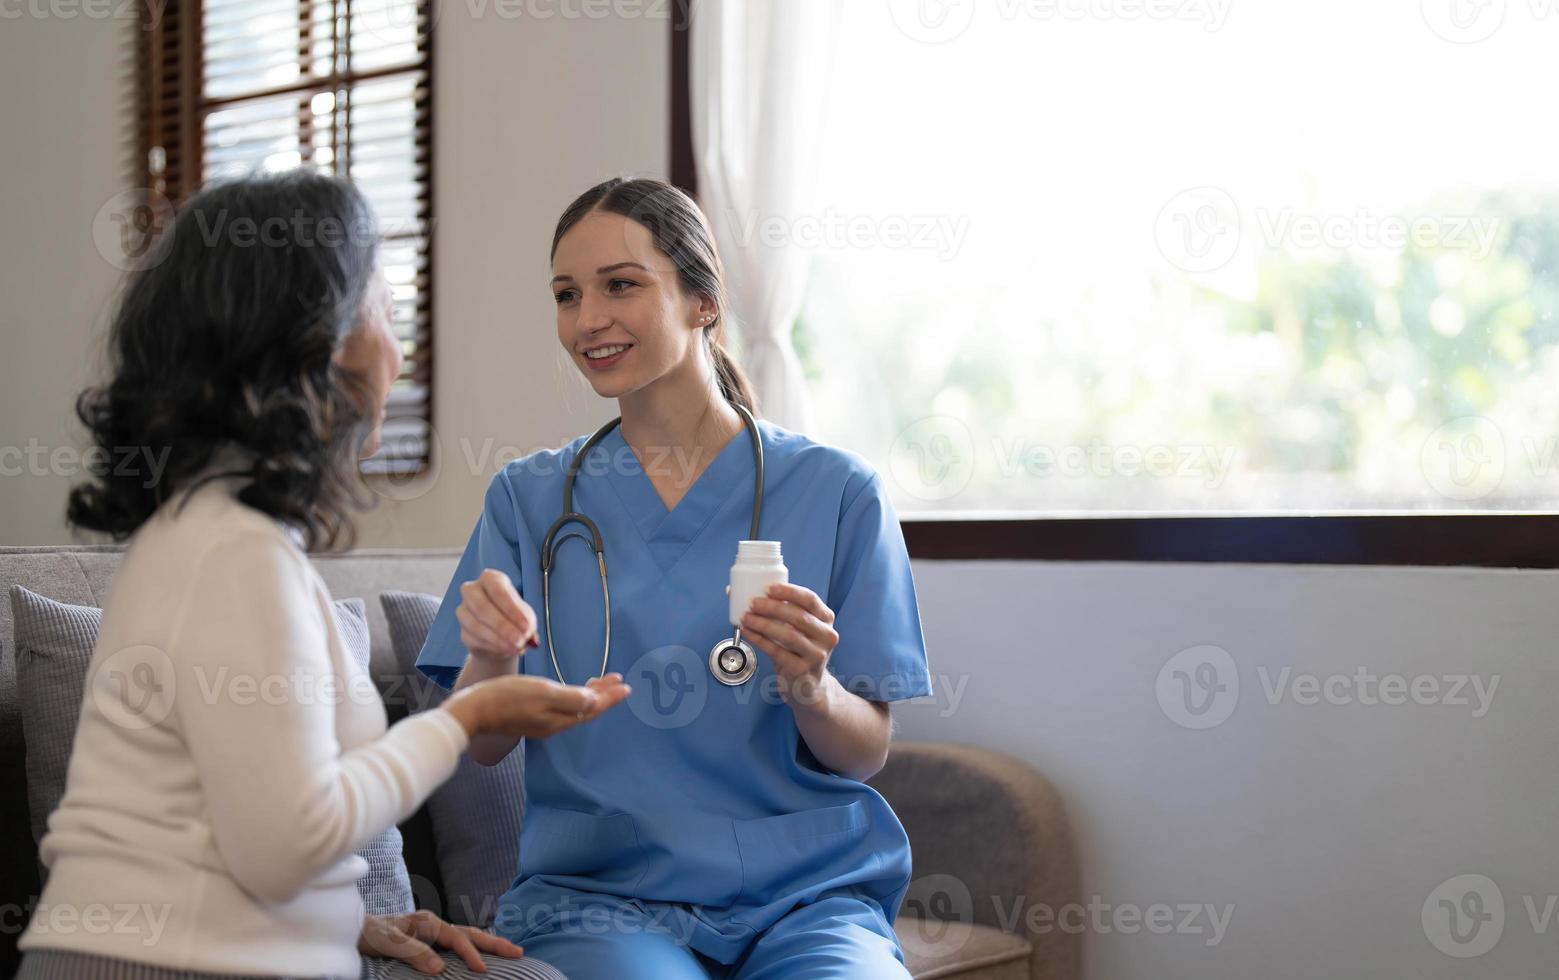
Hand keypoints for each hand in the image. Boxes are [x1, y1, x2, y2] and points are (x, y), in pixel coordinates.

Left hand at [358, 910, 523, 974]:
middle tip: (518, 951)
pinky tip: (480, 955)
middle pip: (470, 932)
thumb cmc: (367, 934)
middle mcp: (432, 924)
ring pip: (466, 936)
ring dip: (488, 943)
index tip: (483, 970)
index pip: (457, 938)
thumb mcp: (387, 943)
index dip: (471, 954)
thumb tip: (440, 968)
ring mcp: (431, 932)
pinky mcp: (427, 941)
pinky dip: (473, 948)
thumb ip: (414, 953)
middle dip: (494, 942)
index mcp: (426, 922)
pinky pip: (456, 943)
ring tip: (509, 950)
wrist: (349, 930)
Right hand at [443, 672, 630, 739]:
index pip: (593, 708)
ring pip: (574, 708)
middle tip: (617, 680)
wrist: (474, 710)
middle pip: (586, 709)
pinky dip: (573, 697)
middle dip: (603, 694)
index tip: (625, 685)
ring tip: (600, 682)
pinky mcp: (530, 717)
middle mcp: (554, 724)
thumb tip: (594, 701)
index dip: (610, 697)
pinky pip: (561, 708)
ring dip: (589, 694)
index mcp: (560, 719)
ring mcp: (542, 722)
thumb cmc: (507, 698)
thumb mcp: (543, 693)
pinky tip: (570, 691)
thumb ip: (572, 698)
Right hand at [457, 569, 537, 660]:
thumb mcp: (526, 618)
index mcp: (491, 579)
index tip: (526, 627)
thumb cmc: (514, 619)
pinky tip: (506, 650)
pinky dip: (492, 646)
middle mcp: (472, 591)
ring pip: (475, 625)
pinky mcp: (462, 632)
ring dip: (498, 639)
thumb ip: (527, 624)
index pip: (498, 590)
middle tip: (520, 640)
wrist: (501, 640)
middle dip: (502, 626)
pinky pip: (474, 639)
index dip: (512, 610)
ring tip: (517, 648)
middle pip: (481, 607)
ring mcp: (463, 611)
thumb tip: (527, 634)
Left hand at [740, 583, 838, 708]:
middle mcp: (827, 636)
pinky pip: (778, 652)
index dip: (789, 592)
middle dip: (773, 607)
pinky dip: (760, 641)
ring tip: (747, 618)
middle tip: (753, 603)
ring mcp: (817, 655)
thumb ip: (776, 610)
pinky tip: (749, 633)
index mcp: (825, 619)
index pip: (810, 599)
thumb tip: (736, 592)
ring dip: (764, 624)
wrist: (808, 687)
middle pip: (799, 617)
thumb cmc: (797, 651)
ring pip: (789, 635)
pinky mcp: (803, 671)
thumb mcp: (796, 629)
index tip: (769, 588)